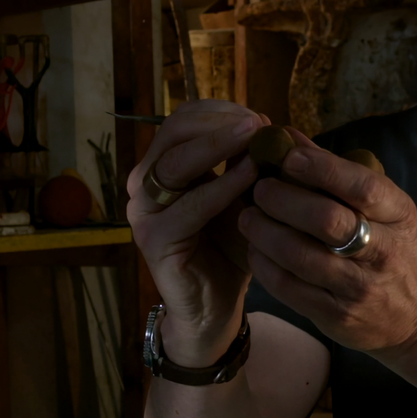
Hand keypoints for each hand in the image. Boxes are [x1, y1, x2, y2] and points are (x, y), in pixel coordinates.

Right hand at [126, 100, 265, 365]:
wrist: (216, 306)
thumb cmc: (230, 248)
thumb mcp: (244, 198)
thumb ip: (250, 164)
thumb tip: (271, 127)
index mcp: (163, 167)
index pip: (183, 120)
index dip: (220, 111)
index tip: (259, 116)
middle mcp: (146, 183)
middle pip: (173, 132)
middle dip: (219, 123)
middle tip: (258, 124)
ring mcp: (145, 211)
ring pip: (174, 163)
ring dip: (218, 145)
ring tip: (255, 138)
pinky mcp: (154, 240)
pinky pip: (188, 206)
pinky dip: (221, 186)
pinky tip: (250, 177)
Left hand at [237, 130, 416, 354]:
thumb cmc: (392, 249)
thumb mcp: (383, 210)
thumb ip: (336, 173)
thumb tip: (288, 136)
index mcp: (399, 215)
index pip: (364, 188)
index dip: (324, 169)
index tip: (289, 157)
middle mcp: (383, 252)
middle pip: (327, 221)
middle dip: (283, 200)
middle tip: (259, 188)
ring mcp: (359, 288)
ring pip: (300, 256)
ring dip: (264, 231)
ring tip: (247, 217)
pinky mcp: (336, 316)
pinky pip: (289, 288)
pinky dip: (264, 264)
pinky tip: (255, 249)